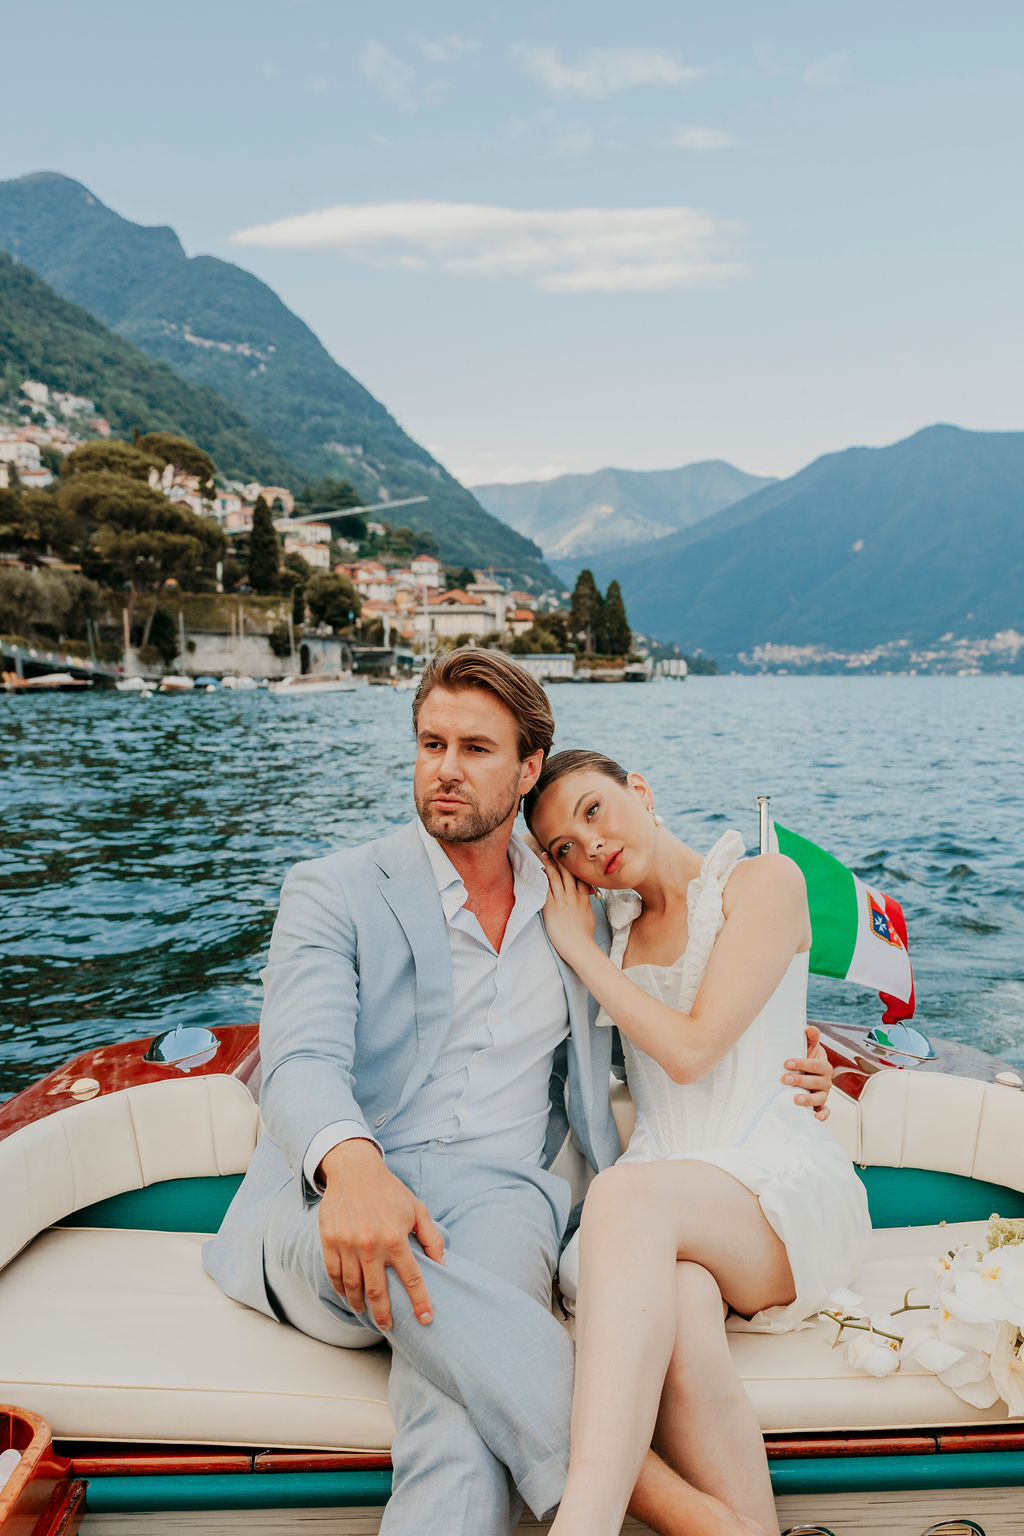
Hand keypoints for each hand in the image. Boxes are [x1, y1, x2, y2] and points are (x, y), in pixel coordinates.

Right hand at [317, 1139, 444, 1329]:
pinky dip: (340, 1289)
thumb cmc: (389, 1190)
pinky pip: (334, 1274)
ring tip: (366, 1313)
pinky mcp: (330, 1241)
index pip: (412, 1280)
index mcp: (395, 1238)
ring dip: (360, 1305)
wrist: (354, 1170)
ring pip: (353, 1287)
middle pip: (378, 1292)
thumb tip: (442, 1264)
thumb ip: (431, 1237)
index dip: (420, 1303)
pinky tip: (347, 1295)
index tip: (426, 1319)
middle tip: (388, 1326)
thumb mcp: (417, 1209)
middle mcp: (371, 1245)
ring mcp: (347, 1245)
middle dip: (384, 1315)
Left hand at [540, 852, 596, 961]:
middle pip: (567, 872)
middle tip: (553, 848)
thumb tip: (584, 899)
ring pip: (556, 877)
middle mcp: (574, 896)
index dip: (573, 864)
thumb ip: (585, 904)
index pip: (579, 876)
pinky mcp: (552, 908)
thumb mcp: (588, 915)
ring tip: (542, 854)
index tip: (568, 854)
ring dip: (548, 864)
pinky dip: (541, 878)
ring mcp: (563, 901)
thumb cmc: (584, 935)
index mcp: (584, 898)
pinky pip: (546, 889)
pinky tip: (536, 871)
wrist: (580, 947)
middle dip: (560, 859)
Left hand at [783, 1024, 832, 1120]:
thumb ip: (811, 1037)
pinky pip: (825, 1112)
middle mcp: (825, 1081)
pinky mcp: (821, 1105)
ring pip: (819, 1098)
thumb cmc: (807, 1059)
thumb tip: (810, 1028)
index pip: (814, 1065)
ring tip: (795, 1099)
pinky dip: (822, 1116)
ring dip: (808, 1099)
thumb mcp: (809, 1046)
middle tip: (784, 1079)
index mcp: (823, 1066)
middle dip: (800, 1080)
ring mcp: (823, 1094)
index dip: (802, 1063)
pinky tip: (814, 1118)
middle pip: (815, 1082)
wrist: (809, 1073)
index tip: (787, 1063)